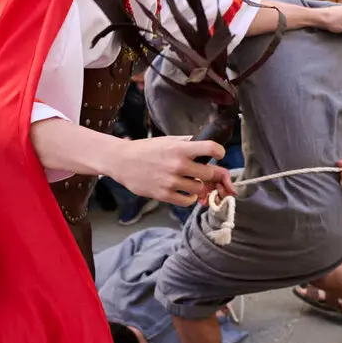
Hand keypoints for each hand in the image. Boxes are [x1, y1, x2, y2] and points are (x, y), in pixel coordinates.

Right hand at [109, 135, 233, 207]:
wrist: (121, 161)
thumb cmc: (145, 149)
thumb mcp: (166, 141)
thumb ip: (186, 143)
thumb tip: (204, 146)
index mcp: (180, 148)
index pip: (210, 148)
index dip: (219, 152)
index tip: (219, 155)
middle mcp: (178, 165)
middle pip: (209, 173)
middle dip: (209, 173)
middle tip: (204, 173)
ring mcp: (171, 181)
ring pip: (199, 188)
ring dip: (198, 186)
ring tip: (191, 182)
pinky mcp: (164, 195)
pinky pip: (187, 201)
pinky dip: (189, 198)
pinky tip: (184, 192)